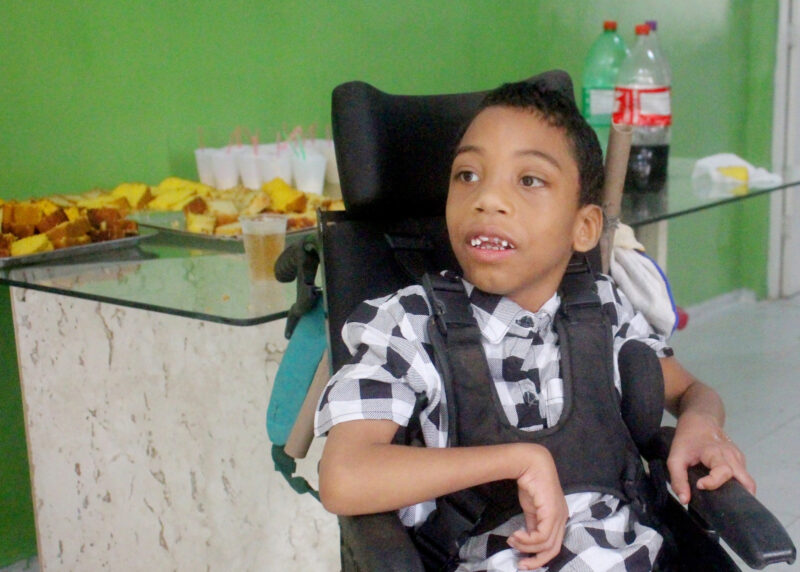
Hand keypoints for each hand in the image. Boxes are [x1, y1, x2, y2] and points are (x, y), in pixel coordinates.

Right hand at [507, 445, 567, 569]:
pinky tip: (516, 535)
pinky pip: (542, 536)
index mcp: (559, 519)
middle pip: (553, 550)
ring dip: (526, 546)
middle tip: (519, 563)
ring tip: (512, 540)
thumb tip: (527, 540)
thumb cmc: (531, 483)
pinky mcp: (552, 513)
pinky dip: (527, 540)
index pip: (553, 546)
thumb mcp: (531, 509)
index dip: (539, 557)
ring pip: (546, 545)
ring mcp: (559, 516)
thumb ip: (532, 525)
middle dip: (535, 561)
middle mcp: (563, 519)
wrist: (530, 464)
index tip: (522, 560)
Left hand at [667, 411, 755, 503]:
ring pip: (747, 480)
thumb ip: (678, 479)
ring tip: (725, 501)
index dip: (713, 482)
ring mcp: (739, 458)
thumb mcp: (675, 458)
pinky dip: (739, 486)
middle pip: (745, 481)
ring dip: (741, 493)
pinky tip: (726, 490)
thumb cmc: (687, 440)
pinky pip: (744, 477)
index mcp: (716, 453)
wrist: (700, 421)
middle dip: (738, 496)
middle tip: (723, 503)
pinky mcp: (741, 460)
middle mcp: (732, 455)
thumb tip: (684, 500)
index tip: (700, 485)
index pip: (724, 471)